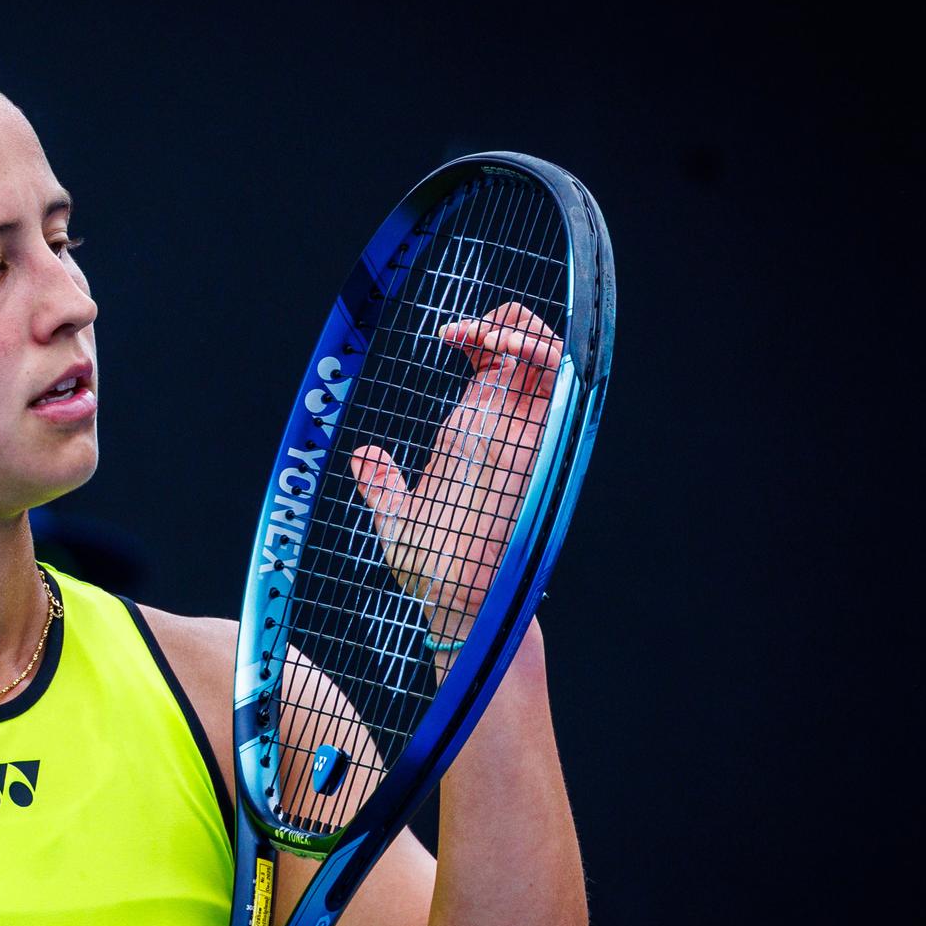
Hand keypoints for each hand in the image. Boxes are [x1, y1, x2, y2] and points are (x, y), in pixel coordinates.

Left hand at [349, 302, 560, 644]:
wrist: (454, 603)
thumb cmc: (429, 573)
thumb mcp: (397, 520)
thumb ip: (384, 485)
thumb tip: (364, 454)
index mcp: (473, 437)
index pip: (492, 368)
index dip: (478, 336)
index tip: (446, 336)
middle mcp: (503, 431)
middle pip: (529, 353)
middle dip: (506, 322)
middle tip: (467, 332)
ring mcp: (524, 437)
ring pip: (552, 361)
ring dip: (527, 333)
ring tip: (491, 335)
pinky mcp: (539, 448)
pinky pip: (560, 388)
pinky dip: (544, 355)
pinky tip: (513, 350)